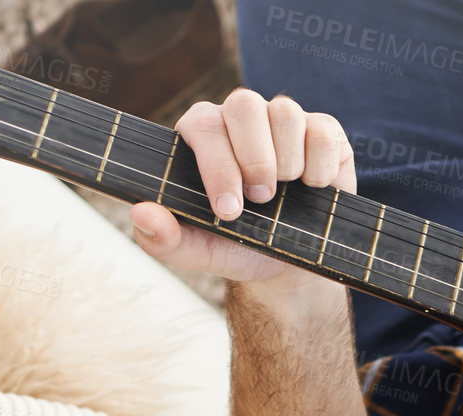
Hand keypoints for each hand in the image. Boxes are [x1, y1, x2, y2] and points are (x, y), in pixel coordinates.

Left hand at [130, 91, 356, 293]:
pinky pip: (321, 134)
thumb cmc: (239, 248)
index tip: (229, 211)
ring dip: (288, 166)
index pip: (204, 126)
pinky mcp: (321, 131)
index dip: (218, 167)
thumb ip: (164, 238)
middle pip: (244, 104)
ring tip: (285, 195)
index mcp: (204, 135)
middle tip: (260, 199)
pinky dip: (319, 169)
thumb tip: (141, 213)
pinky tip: (312, 189)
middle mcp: (241, 118)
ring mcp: (281, 120)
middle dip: (254, 159)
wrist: (289, 265)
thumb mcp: (200, 251)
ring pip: (285, 114)